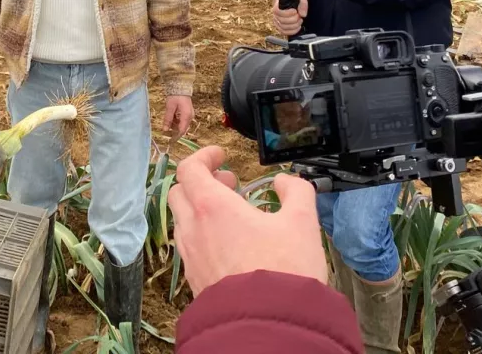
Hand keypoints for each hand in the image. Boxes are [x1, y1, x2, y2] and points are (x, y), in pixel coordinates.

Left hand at [162, 95, 194, 136]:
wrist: (181, 87)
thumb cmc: (175, 96)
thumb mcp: (170, 107)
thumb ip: (168, 119)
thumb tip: (165, 130)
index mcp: (186, 116)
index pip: (182, 130)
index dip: (176, 136)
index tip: (169, 140)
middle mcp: (190, 117)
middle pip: (182, 129)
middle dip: (174, 131)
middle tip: (166, 131)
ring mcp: (189, 115)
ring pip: (182, 125)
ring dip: (174, 126)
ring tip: (167, 123)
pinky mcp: (188, 113)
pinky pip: (182, 121)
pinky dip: (176, 122)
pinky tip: (171, 119)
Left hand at [167, 145, 327, 297]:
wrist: (268, 325)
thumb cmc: (283, 271)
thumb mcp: (302, 222)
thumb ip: (296, 191)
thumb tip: (286, 182)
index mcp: (212, 208)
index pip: (189, 169)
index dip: (204, 156)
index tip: (222, 156)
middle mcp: (193, 230)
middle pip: (179, 192)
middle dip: (201, 182)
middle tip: (230, 185)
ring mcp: (190, 256)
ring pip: (183, 221)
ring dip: (202, 210)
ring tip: (234, 216)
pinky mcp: (195, 279)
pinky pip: (190, 247)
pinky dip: (204, 235)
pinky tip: (231, 244)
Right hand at [272, 0, 307, 35]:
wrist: (297, 8)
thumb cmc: (297, 2)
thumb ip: (302, 4)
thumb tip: (302, 14)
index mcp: (277, 5)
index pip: (277, 11)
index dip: (286, 13)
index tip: (295, 11)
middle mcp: (275, 14)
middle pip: (281, 21)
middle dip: (293, 20)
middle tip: (300, 16)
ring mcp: (277, 22)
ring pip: (283, 27)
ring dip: (294, 25)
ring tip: (300, 20)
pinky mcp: (280, 28)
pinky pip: (284, 32)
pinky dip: (293, 31)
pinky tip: (298, 27)